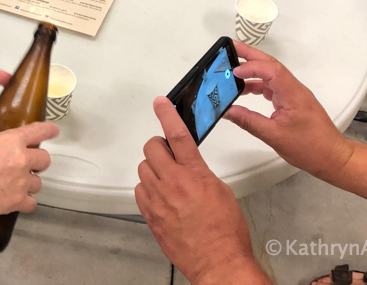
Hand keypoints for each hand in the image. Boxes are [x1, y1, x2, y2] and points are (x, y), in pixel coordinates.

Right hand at [0, 119, 57, 216]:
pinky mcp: (17, 201)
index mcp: (11, 141)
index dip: (49, 130)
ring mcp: (21, 182)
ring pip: (38, 183)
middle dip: (38, 162)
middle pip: (45, 160)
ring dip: (30, 183)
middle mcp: (21, 160)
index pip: (39, 131)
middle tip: (27, 164)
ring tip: (17, 184)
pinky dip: (26, 202)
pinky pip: (31, 203)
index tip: (54, 131)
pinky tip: (17, 201)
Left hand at [136, 98, 259, 284]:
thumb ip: (201, 173)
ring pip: (143, 169)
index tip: (160, 104)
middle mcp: (172, 183)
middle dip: (159, 147)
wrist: (218, 262)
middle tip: (169, 155)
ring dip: (153, 169)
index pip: (176, 135)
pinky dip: (148, 189)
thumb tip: (190, 166)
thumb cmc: (226, 232)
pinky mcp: (150, 215)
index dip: (167, 115)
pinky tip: (161, 197)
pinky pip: (140, 191)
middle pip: (152, 148)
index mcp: (194, 174)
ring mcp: (158, 199)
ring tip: (168, 181)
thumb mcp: (221, 190)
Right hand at [224, 41, 354, 181]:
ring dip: (253, 69)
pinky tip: (245, 90)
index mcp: (293, 94)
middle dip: (250, 55)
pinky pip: (273, 85)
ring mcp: (294, 94)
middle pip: (271, 64)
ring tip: (233, 70)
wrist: (331, 157)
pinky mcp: (292, 100)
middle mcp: (294, 89)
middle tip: (230, 47)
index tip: (234, 72)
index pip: (271, 71)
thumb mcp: (274, 136)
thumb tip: (228, 111)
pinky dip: (257, 84)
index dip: (252, 67)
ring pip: (271, 74)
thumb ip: (248, 121)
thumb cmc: (310, 148)